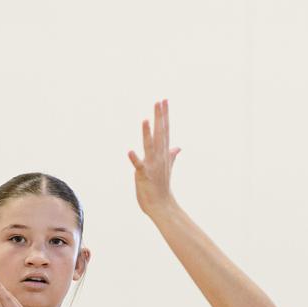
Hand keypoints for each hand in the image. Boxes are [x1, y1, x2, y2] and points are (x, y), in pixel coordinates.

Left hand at [128, 99, 181, 216]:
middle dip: (159, 118)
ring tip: (145, 120)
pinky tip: (129, 151)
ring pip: (150, 146)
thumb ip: (171, 155)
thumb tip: (178, 147)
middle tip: (159, 102)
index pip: (165, 131)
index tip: (164, 101)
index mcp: (163, 154)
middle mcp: (159, 157)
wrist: (161, 205)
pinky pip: (139, 165)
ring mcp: (152, 165)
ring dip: (147, 134)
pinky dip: (135, 159)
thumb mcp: (167, 168)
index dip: (164, 116)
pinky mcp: (143, 175)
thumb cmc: (162, 187)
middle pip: (160, 134)